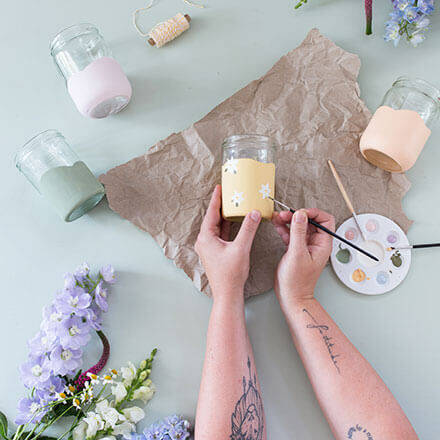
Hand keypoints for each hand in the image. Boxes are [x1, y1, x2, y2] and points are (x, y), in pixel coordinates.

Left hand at [195, 185, 260, 302]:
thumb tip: (254, 212)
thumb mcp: (241, 248)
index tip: (219, 187)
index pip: (211, 213)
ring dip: (224, 216)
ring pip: (216, 226)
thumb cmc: (230, 274)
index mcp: (206, 237)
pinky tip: (234, 221)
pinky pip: (220, 234)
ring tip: (232, 203)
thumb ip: (248, 229)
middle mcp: (204, 241)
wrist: (227, 293)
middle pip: (212, 218)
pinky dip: (226, 226)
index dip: (216, 199)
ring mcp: (209, 247)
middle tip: (228, 193)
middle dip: (221, 205)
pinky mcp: (215, 252)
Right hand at [272, 208, 334, 308]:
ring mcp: (305, 246)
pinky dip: (284, 228)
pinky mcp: (295, 249)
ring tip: (277, 217)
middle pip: (310, 221)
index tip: (300, 212)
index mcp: (322, 244)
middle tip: (285, 214)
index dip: (313, 213)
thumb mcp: (297, 253)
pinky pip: (291, 234)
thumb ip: (298, 232)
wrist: (291, 296)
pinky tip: (276, 225)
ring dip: (289, 220)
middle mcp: (315, 243)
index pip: (325, 220)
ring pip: (299, 226)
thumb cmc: (297, 281)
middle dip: (297, 215)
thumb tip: (300, 214)